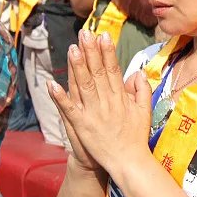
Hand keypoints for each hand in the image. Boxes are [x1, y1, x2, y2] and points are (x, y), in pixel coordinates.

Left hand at [49, 30, 150, 175]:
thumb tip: (137, 73)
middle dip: (90, 52)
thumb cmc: (136, 137)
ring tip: (72, 49)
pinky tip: (52, 84)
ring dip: (77, 67)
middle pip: (97, 73)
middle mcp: (107, 102)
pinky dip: (60, 97)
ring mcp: (93, 114)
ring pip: (83, 86)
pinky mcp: (82, 126)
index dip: (107, 52)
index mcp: (121, 98)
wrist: (128, 162)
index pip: (113, 70)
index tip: (102, 36)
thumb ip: (142, 91)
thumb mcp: (144, 111)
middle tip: (84, 34)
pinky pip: (69, 109)